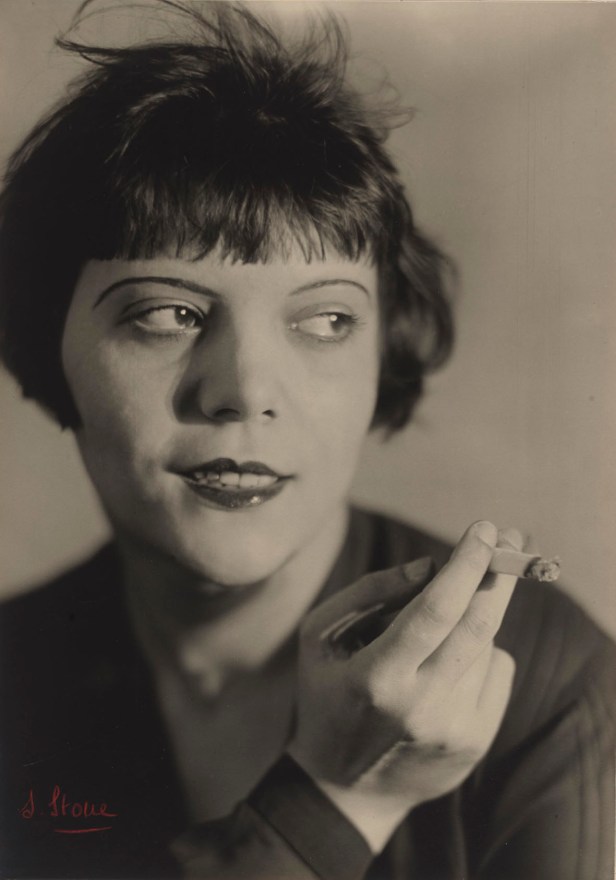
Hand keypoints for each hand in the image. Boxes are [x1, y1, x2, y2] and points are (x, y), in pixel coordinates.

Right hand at [288, 521, 521, 851]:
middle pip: (478, 624)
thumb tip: (430, 566)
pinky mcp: (476, 743)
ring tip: (437, 632)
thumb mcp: (321, 635)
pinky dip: (481, 652)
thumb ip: (369, 591)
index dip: (465, 564)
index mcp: (376, 677)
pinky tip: (448, 667)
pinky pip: (498, 671)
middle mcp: (421, 706)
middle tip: (510, 538)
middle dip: (498, 574)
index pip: (434, 610)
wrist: (345, 788)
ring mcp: (454, 730)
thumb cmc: (327, 695)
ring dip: (474, 617)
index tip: (485, 528)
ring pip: (487, 644)